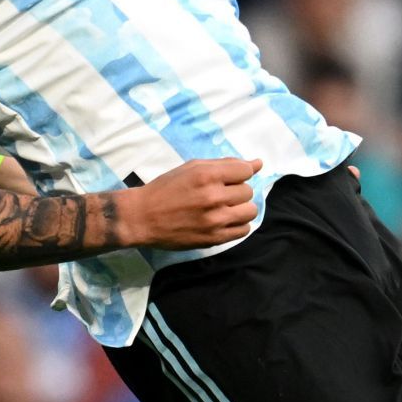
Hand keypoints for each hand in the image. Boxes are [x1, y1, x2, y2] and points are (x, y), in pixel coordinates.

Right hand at [125, 157, 262, 249]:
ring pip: (250, 211)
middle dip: (236, 190)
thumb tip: (258, 164)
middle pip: (247, 191)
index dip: (238, 173)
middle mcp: (214, 196)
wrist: (143, 217)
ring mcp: (215, 220)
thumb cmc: (166, 188)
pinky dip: (237, 224)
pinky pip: (243, 230)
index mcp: (206, 175)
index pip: (246, 171)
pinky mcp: (215, 238)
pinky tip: (223, 220)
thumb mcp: (191, 168)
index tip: (228, 178)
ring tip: (224, 207)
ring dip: (240, 208)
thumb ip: (225, 164)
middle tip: (219, 193)